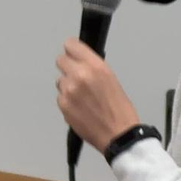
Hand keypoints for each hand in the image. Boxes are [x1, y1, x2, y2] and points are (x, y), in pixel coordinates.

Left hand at [56, 39, 140, 153]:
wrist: (119, 136)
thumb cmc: (120, 109)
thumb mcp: (111, 79)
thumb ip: (93, 68)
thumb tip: (79, 61)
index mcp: (95, 66)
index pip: (71, 45)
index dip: (73, 50)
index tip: (74, 55)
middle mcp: (79, 75)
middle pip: (60, 60)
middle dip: (68, 67)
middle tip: (78, 77)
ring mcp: (68, 90)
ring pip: (60, 80)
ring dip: (68, 86)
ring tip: (83, 98)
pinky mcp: (63, 105)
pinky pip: (60, 97)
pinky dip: (68, 101)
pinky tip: (80, 108)